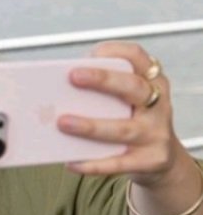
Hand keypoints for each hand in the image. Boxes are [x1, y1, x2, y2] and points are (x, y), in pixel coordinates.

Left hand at [58, 40, 181, 185]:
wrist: (160, 158)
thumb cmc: (129, 119)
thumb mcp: (124, 99)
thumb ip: (99, 90)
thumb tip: (54, 91)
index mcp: (151, 81)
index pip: (138, 57)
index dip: (116, 51)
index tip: (92, 52)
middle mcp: (158, 105)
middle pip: (134, 87)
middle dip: (104, 80)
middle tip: (73, 76)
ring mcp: (156, 133)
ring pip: (123, 129)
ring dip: (91, 126)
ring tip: (62, 123)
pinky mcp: (151, 160)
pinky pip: (119, 163)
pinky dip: (94, 163)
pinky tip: (71, 162)